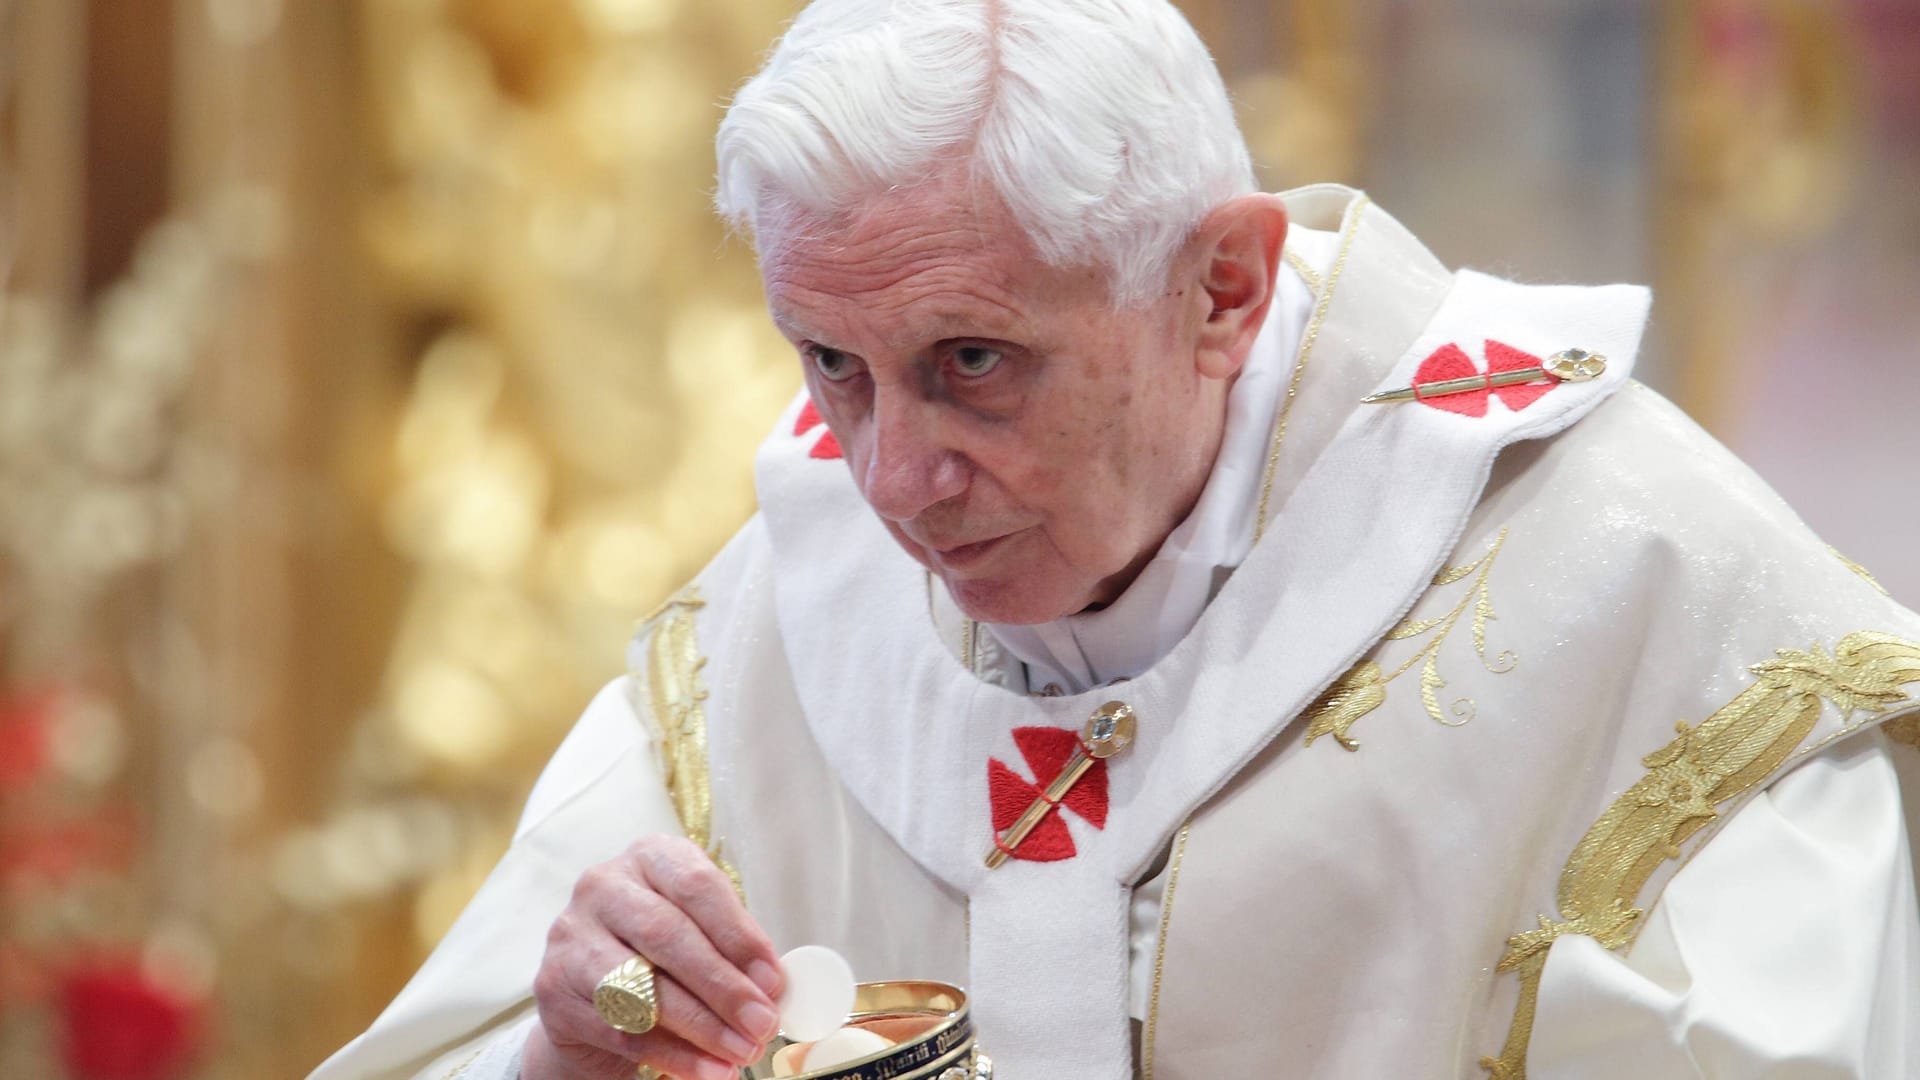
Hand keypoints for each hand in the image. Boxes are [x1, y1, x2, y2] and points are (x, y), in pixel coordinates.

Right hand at [522, 834, 783, 1079]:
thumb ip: (733, 952)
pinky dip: (671, 1055)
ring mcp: (570, 937)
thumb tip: (771, 988)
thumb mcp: (700, 933)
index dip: (739, 935)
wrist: (590, 993)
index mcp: (649, 858)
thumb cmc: (660, 953)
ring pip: (640, 985)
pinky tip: (706, 1070)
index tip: (773, 980)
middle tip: (761, 1024)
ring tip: (740, 1053)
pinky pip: (621, 1029)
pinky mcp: (554, 990)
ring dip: (700, 1027)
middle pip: (667, 935)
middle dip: (722, 987)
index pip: (696, 885)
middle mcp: (603, 886)